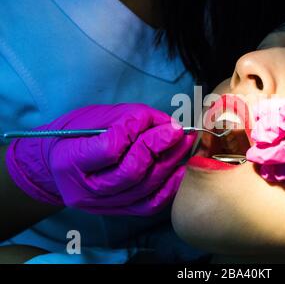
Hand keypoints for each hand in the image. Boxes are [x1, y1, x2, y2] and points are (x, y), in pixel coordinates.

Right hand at [6, 104, 194, 214]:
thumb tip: (164, 122)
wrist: (56, 167)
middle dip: (158, 147)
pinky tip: (180, 169)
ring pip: (144, 188)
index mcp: (70, 160)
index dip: (135, 131)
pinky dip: (169, 187)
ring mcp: (102, 205)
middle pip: (130, 171)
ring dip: (170, 162)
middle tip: (177, 130)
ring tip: (184, 143)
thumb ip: (127, 118)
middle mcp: (85, 189)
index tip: (153, 119)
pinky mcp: (118, 211)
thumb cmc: (74, 136)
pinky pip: (149, 205)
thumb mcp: (93, 118)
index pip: (109, 148)